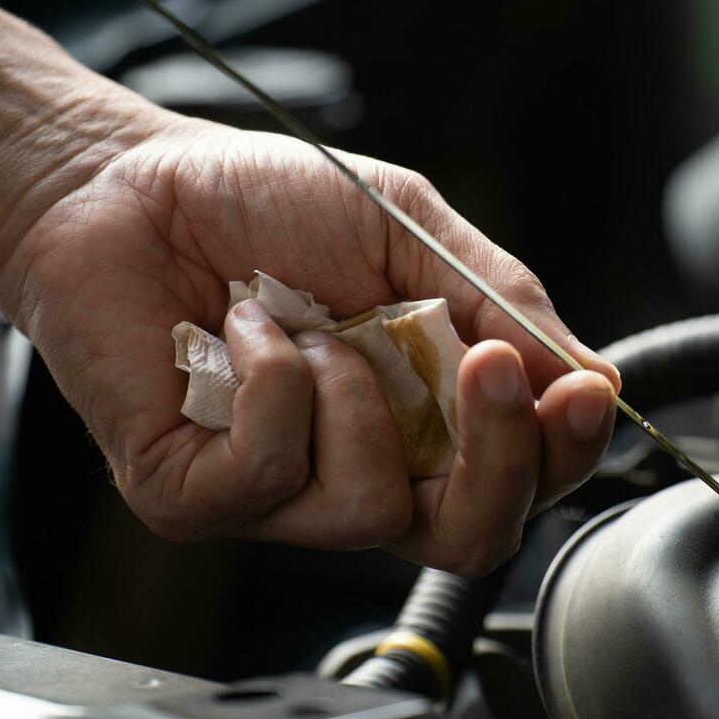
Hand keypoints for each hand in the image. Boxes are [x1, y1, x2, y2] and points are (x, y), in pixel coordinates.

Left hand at [0, 114, 619, 575]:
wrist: (126, 180)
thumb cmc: (265, 203)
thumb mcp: (408, 230)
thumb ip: (500, 300)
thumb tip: (592, 377)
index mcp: (425, 419)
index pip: (521, 483)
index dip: (563, 455)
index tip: (583, 391)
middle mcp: (362, 472)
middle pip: (471, 538)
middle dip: (499, 458)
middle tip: (490, 366)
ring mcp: (279, 498)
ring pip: (371, 513)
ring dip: (358, 397)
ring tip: (312, 325)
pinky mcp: (195, 497)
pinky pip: (271, 473)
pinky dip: (273, 384)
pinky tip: (244, 331)